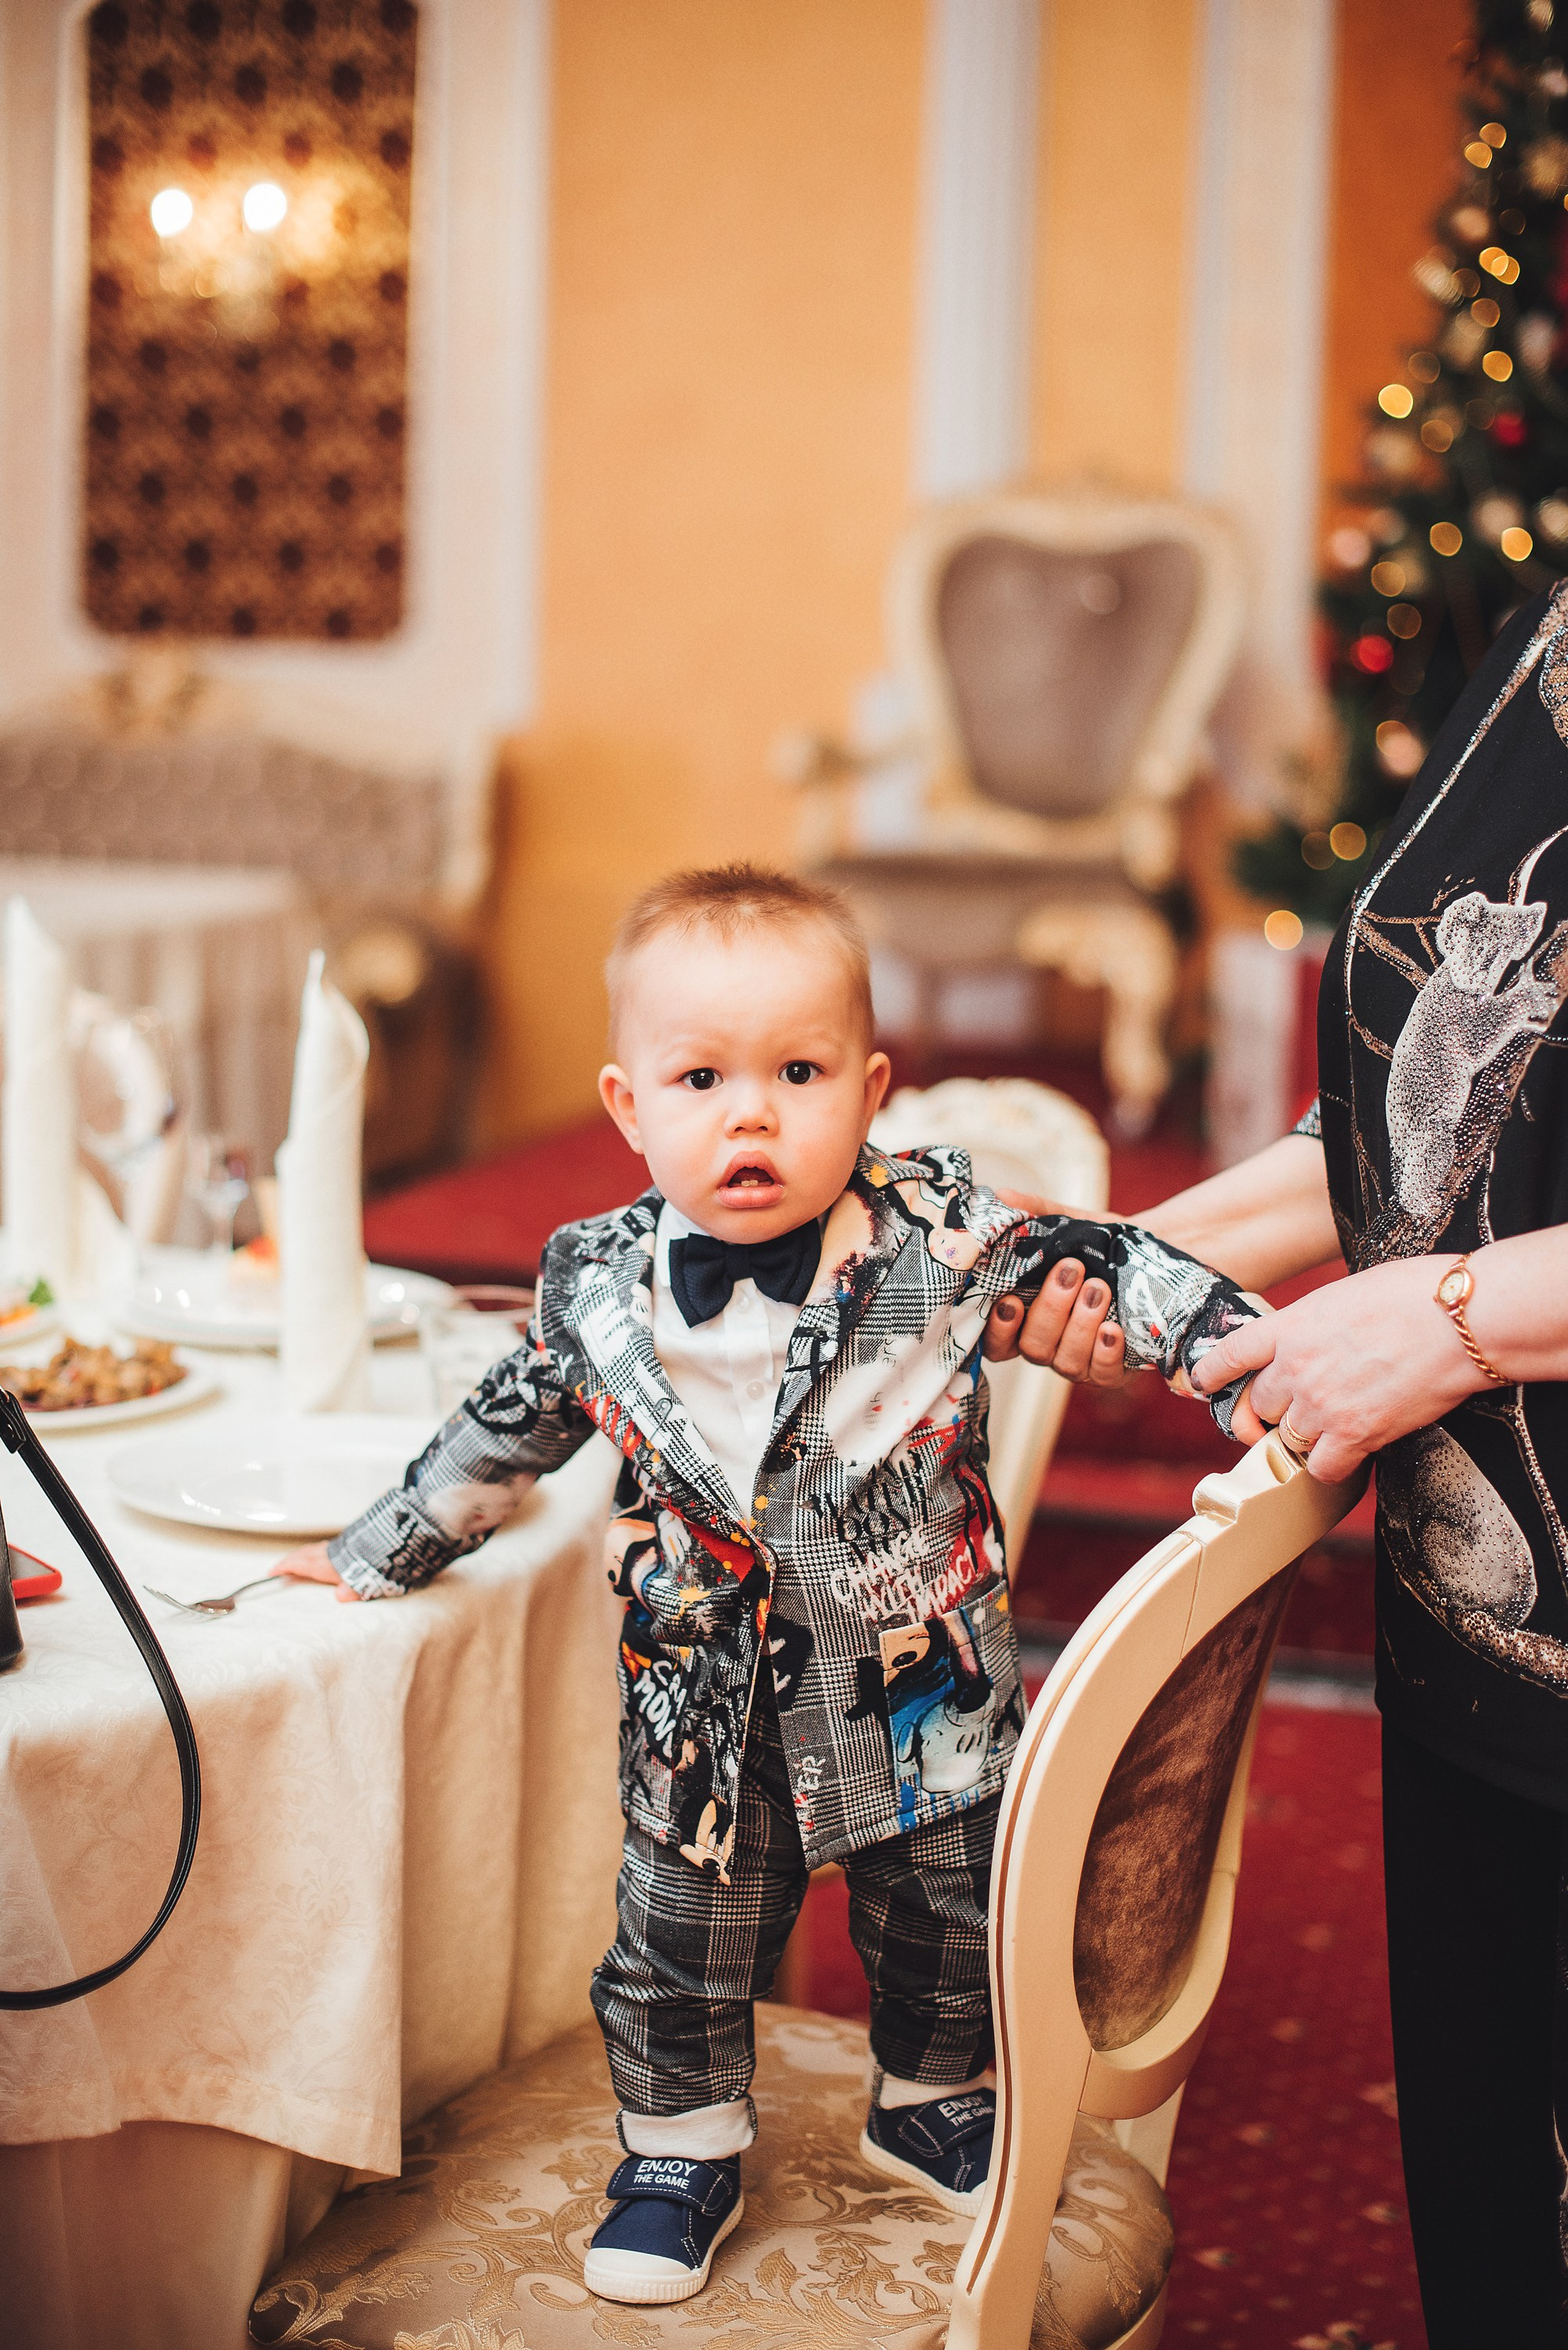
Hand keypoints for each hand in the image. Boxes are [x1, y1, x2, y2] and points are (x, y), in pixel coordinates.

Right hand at [271, 1541, 360, 1602]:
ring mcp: (332, 1547)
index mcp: (323, 1563)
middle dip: (287, 1561)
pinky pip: (319, 1547)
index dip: (283, 1568)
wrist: (380, 1540)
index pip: (297, 1565)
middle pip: (300, 1556)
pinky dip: (311, 1552)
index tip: (272, 1573)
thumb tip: (340, 1597)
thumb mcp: (360, 1580)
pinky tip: (316, 1555)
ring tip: (293, 1562)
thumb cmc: (368, 1562)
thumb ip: (349, 1590)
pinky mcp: (341, 1543)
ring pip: (309, 1550)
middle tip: (278, 1568)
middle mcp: (324, 1553)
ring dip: (298, 1555)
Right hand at [985, 1187, 1129, 1383]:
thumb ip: (1036, 1214)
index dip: (997, 1330)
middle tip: (1072, 1271)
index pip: (997, 1342)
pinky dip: (1105, 1353)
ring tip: (1099, 1287)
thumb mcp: (1072, 1225)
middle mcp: (1049, 1345)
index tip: (1009, 1300)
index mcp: (1027, 1318)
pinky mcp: (1113, 1370)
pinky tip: (1114, 1328)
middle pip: (1033, 1348)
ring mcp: (1080, 1362)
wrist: (1160, 1253)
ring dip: (1080, 1326)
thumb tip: (1002, 1196)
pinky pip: (1102, 1375)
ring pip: (1066, 1363)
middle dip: (1050, 1311)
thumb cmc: (1104, 1245)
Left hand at [1190, 1255, 1484, 1481]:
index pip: (1230, 1355)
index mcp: (1290, 1325)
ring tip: (1334, 1427)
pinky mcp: (1353, 1434)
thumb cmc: (1415, 1294)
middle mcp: (1295, 1366)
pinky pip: (1320, 1467)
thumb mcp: (1345, 1294)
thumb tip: (1316, 1340)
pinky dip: (1332, 1465)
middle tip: (1300, 1409)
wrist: (1459, 1319)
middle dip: (1276, 1409)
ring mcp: (1320, 1404)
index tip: (1206, 1384)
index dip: (1213, 1374)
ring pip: (1288, 1439)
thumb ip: (1316, 1323)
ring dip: (1306, 1437)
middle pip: (1261, 1405)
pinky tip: (1349, 1452)